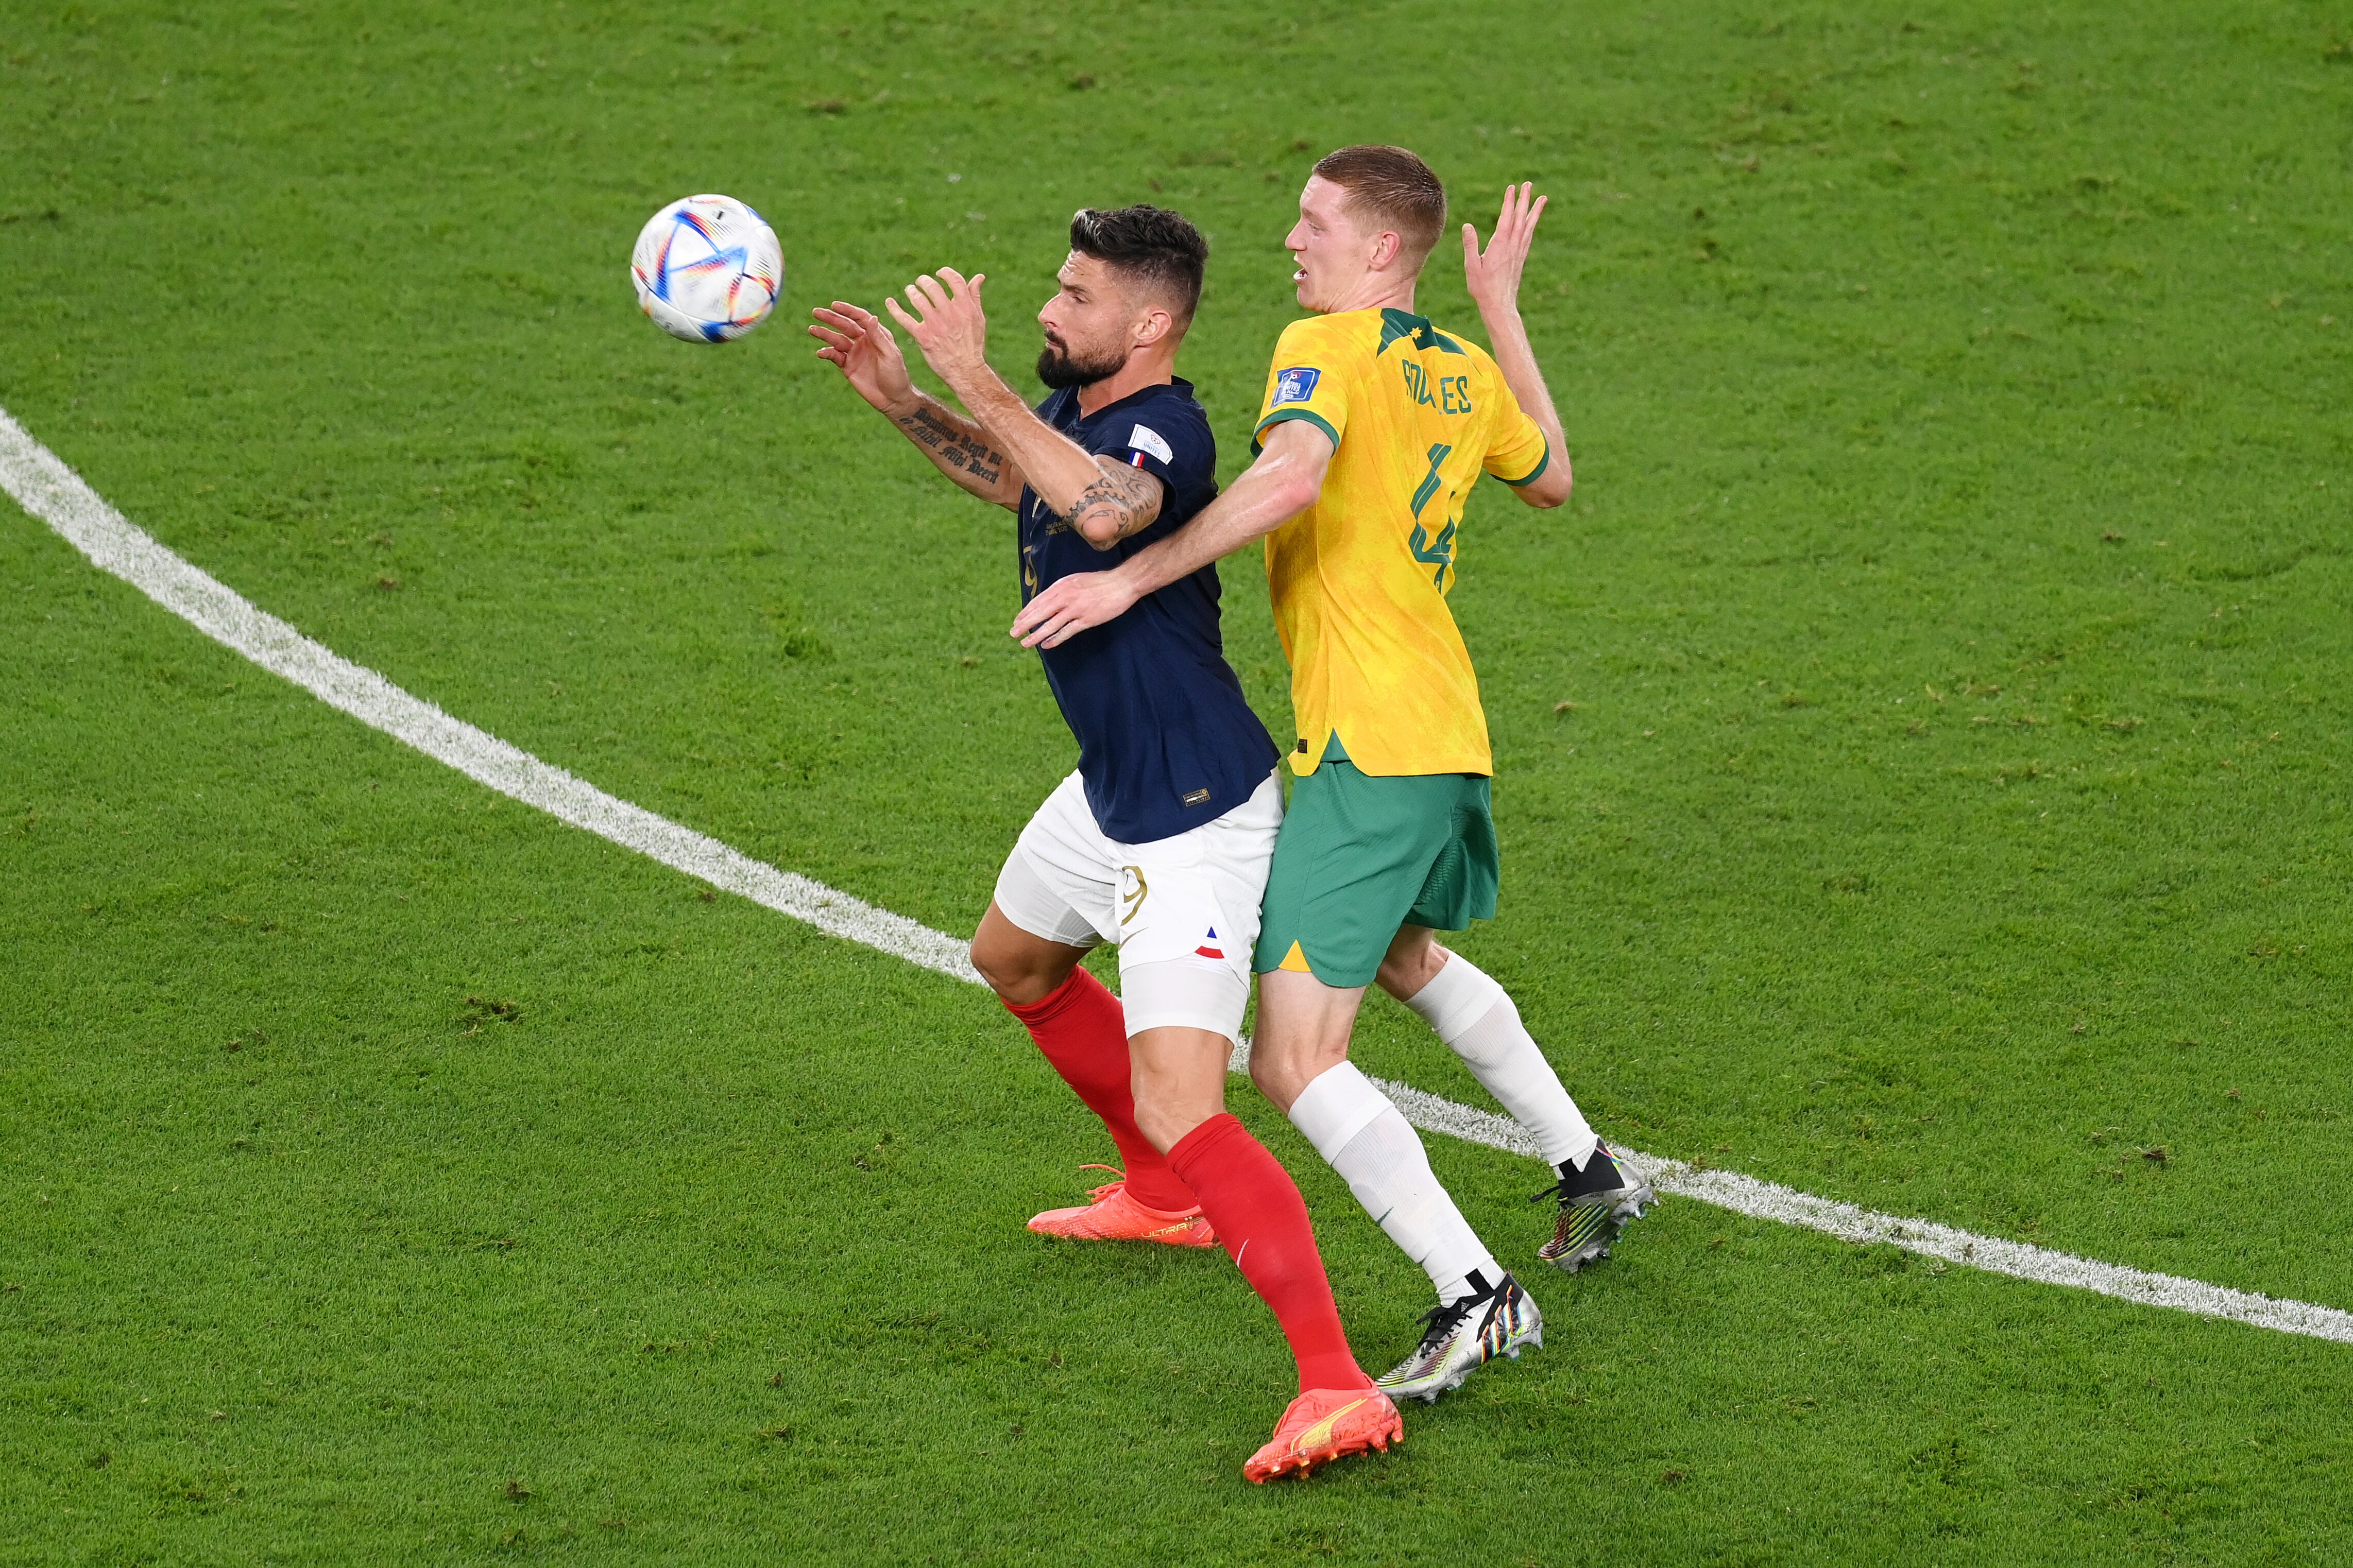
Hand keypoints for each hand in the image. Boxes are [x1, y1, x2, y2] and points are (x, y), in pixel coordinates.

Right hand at [808, 301, 917, 414]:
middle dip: (831, 318)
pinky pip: (834, 356)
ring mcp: (854, 353)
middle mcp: (863, 341)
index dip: (847, 310)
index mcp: (876, 334)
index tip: (834, 305)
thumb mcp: (890, 355)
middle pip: (844, 326)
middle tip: (816, 312)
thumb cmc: (897, 376)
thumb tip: (872, 317)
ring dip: (824, 334)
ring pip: (836, 340)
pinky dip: (827, 353)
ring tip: (812, 329)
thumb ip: (879, 337)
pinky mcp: (847, 366)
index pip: (860, 318)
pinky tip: (820, 352)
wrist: (893, 399)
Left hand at [883, 266, 990, 386]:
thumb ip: (975, 296)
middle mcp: (950, 313)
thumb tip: (979, 277)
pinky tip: (889, 302)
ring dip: (911, 291)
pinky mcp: (923, 336)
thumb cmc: (973, 344)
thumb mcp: (978, 319)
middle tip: (920, 283)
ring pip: (918, 299)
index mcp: (965, 307)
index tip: (939, 274)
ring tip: (910, 290)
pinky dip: (895, 309)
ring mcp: (935, 325)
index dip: (945, 273)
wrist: (965, 370)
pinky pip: (905, 319)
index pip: (954, 280)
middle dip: (924, 281)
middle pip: (932, 287)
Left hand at [1008, 564, 1141, 648]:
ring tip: (1025, 643)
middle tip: (1013, 633)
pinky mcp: (1087, 619)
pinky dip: (1055, 639)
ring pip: (1051, 624)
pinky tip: (1046, 645)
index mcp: (1062, 586)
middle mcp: (1066, 596)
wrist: (1121, 583)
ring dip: (1036, 635)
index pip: (1039, 601)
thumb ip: (1061, 590)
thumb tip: (1046, 601)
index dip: (1026, 612)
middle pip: (1041, 612)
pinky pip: (1067, 632)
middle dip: (1025, 624)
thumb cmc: (1099, 582)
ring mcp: (1076, 609)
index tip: (1016, 620)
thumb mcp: (1075, 581)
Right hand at [1463, 181, 1547, 317]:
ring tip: (1542, 198)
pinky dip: (1532, 225)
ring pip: (1529, 226)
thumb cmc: (1482, 288)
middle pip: (1521, 218)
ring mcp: (1519, 251)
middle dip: (1525, 200)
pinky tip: (1534, 222)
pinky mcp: (1521, 258)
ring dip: (1534, 210)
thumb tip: (1467, 226)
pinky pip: (1529, 236)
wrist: (1499, 305)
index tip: (1512, 187)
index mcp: (1500, 245)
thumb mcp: (1471, 266)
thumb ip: (1470, 245)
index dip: (1509, 201)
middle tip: (1529, 184)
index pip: (1506, 217)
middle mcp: (1513, 245)